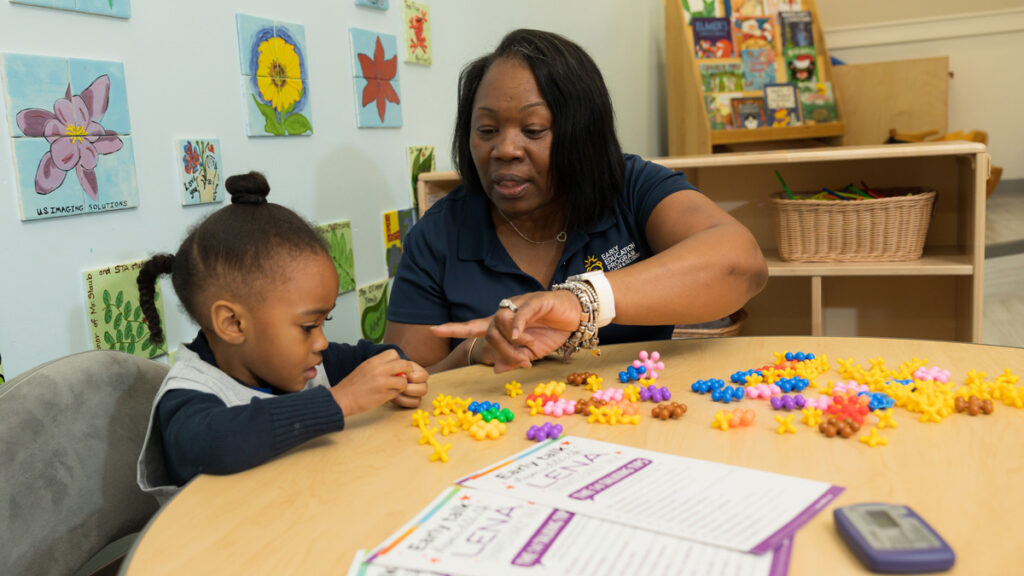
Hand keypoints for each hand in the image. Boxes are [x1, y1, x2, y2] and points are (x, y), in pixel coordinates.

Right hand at [330, 349, 415, 415]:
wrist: (343, 399)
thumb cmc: (352, 385)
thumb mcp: (365, 368)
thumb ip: (380, 365)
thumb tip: (395, 366)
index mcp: (373, 361)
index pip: (394, 353)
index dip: (397, 360)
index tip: (395, 367)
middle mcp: (379, 370)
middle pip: (404, 364)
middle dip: (406, 370)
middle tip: (402, 376)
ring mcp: (383, 382)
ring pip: (403, 381)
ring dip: (401, 385)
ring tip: (394, 388)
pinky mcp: (384, 395)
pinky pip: (397, 392)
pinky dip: (395, 394)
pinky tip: (387, 395)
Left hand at [391, 362, 428, 407]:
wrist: (388, 379)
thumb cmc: (394, 371)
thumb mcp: (397, 365)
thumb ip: (401, 368)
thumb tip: (404, 376)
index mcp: (420, 373)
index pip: (424, 376)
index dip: (413, 377)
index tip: (403, 376)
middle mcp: (422, 384)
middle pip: (424, 389)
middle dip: (410, 389)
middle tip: (400, 387)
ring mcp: (418, 394)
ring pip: (418, 399)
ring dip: (405, 396)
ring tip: (396, 391)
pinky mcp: (412, 401)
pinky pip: (412, 404)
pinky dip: (403, 401)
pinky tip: (395, 396)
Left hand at [430, 290, 580, 372]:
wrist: (575, 315)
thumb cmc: (551, 332)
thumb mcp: (531, 353)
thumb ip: (513, 360)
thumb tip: (496, 370)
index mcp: (502, 325)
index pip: (474, 326)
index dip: (454, 329)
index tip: (433, 330)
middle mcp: (506, 312)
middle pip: (490, 332)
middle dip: (502, 352)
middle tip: (522, 363)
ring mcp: (519, 305)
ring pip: (502, 323)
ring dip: (514, 342)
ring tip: (531, 349)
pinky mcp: (534, 302)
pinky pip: (520, 314)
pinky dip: (517, 325)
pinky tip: (519, 335)